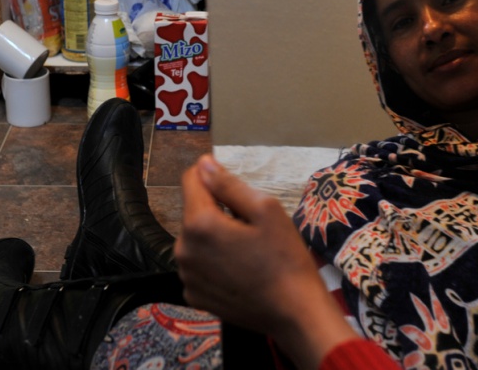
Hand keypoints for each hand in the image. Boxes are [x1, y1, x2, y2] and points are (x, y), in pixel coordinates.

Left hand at [175, 154, 358, 369]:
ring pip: (195, 240)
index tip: (231, 182)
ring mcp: (186, 277)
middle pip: (194, 212)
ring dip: (213, 237)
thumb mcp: (266, 210)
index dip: (210, 174)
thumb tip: (203, 164)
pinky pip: (199, 266)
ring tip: (246, 249)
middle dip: (216, 210)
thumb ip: (229, 184)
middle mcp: (183, 250)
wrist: (294, 313)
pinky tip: (238, 270)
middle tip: (249, 225)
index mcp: (199, 224)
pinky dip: (213, 262)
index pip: (191, 181)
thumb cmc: (285, 258)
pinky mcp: (194, 296)